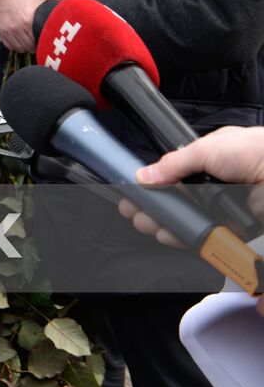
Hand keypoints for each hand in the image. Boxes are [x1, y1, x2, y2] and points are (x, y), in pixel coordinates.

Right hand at [0, 0, 72, 52]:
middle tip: (46, 38)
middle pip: (31, 47)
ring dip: (29, 46)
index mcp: (28, 18)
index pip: (41, 42)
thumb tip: (86, 3)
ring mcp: (7, 31)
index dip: (49, 43)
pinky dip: (18, 45)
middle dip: (40, 45)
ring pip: (21, 49)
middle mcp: (16, 27)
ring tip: (35, 37)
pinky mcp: (0, 32)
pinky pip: (11, 47)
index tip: (53, 39)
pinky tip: (24, 37)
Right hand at [121, 128, 263, 259]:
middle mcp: (216, 186)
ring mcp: (225, 208)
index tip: (135, 195)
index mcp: (210, 162)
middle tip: (135, 213)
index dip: (154, 186)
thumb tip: (144, 175)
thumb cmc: (255, 150)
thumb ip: (173, 164)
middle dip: (155, 208)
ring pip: (190, 219)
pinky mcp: (235, 228)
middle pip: (179, 201)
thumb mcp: (207, 148)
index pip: (175, 177)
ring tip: (148, 225)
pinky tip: (172, 236)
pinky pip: (207, 235)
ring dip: (168, 224)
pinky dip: (189, 238)